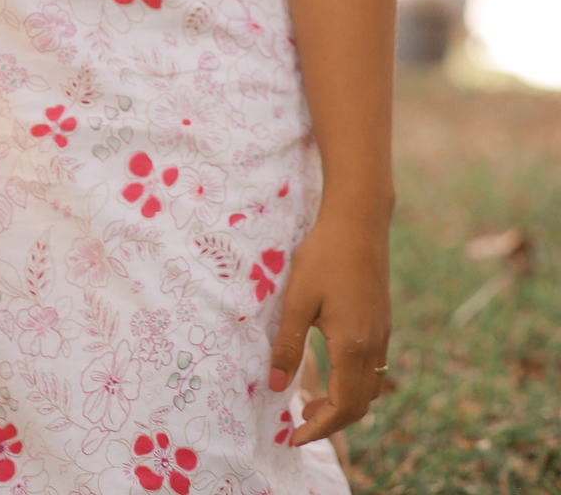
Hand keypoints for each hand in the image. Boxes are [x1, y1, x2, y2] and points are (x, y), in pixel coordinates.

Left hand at [268, 212, 390, 445]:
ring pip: (370, 389)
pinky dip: (354, 383)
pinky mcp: (382, 321)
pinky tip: (331, 368)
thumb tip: (275, 386)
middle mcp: (373, 346)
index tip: (294, 435)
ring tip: (311, 400)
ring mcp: (382, 334)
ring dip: (344, 404)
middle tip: (298, 421)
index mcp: (352, 346)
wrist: (359, 221)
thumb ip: (287, 344)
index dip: (318, 427)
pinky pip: (373, 368)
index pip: (341, 407)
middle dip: (330, 422)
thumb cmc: (324, 256)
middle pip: (360, 406)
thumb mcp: (297, 299)